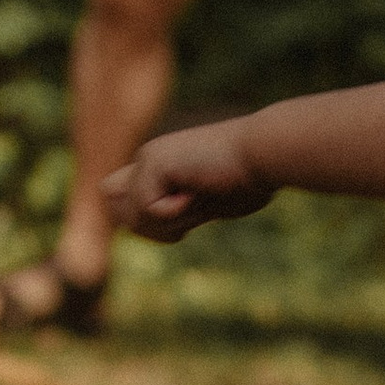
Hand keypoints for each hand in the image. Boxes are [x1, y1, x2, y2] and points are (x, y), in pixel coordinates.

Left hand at [104, 120, 276, 241]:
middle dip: (152, 229)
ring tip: (199, 198)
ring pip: (132, 219)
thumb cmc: (252, 179)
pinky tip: (198, 190)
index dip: (145, 223)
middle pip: (119, 214)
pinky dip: (176, 212)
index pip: (120, 200)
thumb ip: (181, 211)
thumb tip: (149, 230)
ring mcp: (147, 158)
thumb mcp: (210, 202)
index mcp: (160, 165)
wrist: (265, 154)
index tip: (187, 220)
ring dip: (169, 223)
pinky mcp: (152, 161)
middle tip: (191, 210)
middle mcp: (148, 158)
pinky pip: (149, 210)